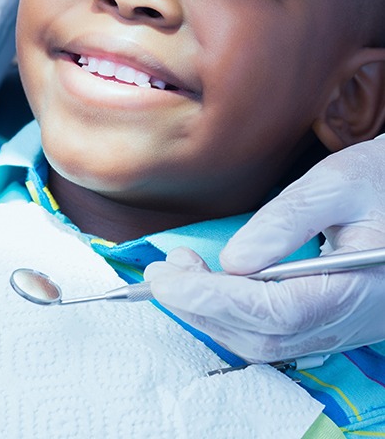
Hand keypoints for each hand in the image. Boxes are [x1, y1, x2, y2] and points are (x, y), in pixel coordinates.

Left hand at [144, 136, 384, 362]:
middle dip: (201, 307)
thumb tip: (233, 259)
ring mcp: (338, 327)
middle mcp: (349, 320)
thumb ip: (288, 221)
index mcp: (358, 287)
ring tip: (176, 274)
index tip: (168, 277)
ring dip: (209, 314)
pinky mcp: (325, 322)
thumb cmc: (378, 183)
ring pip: (263, 343)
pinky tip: (205, 288)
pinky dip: (228, 316)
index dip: (215, 298)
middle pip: (262, 336)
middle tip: (163, 271)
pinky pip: (270, 334)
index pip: (275, 312)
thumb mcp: (336, 185)